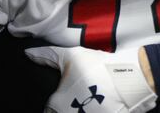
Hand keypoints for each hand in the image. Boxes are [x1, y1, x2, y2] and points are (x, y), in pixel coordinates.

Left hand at [26, 45, 156, 112]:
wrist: (132, 78)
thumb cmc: (98, 68)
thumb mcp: (72, 57)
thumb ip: (48, 56)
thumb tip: (27, 54)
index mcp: (56, 106)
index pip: (48, 111)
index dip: (55, 102)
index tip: (65, 95)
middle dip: (67, 107)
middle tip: (78, 96)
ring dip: (82, 109)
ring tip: (90, 101)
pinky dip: (95, 111)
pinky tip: (101, 106)